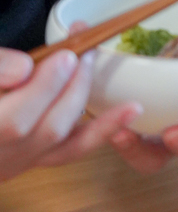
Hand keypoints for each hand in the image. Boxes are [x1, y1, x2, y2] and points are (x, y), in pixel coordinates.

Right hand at [0, 45, 140, 182]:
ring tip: (94, 59)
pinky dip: (101, 129)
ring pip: (59, 139)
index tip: (65, 55)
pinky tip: (131, 110)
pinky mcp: (30, 160)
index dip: (43, 89)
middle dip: (69, 85)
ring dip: (83, 97)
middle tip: (83, 49)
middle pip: (42, 129)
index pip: (12, 123)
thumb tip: (24, 69)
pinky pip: (70, 150)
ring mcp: (14, 163)